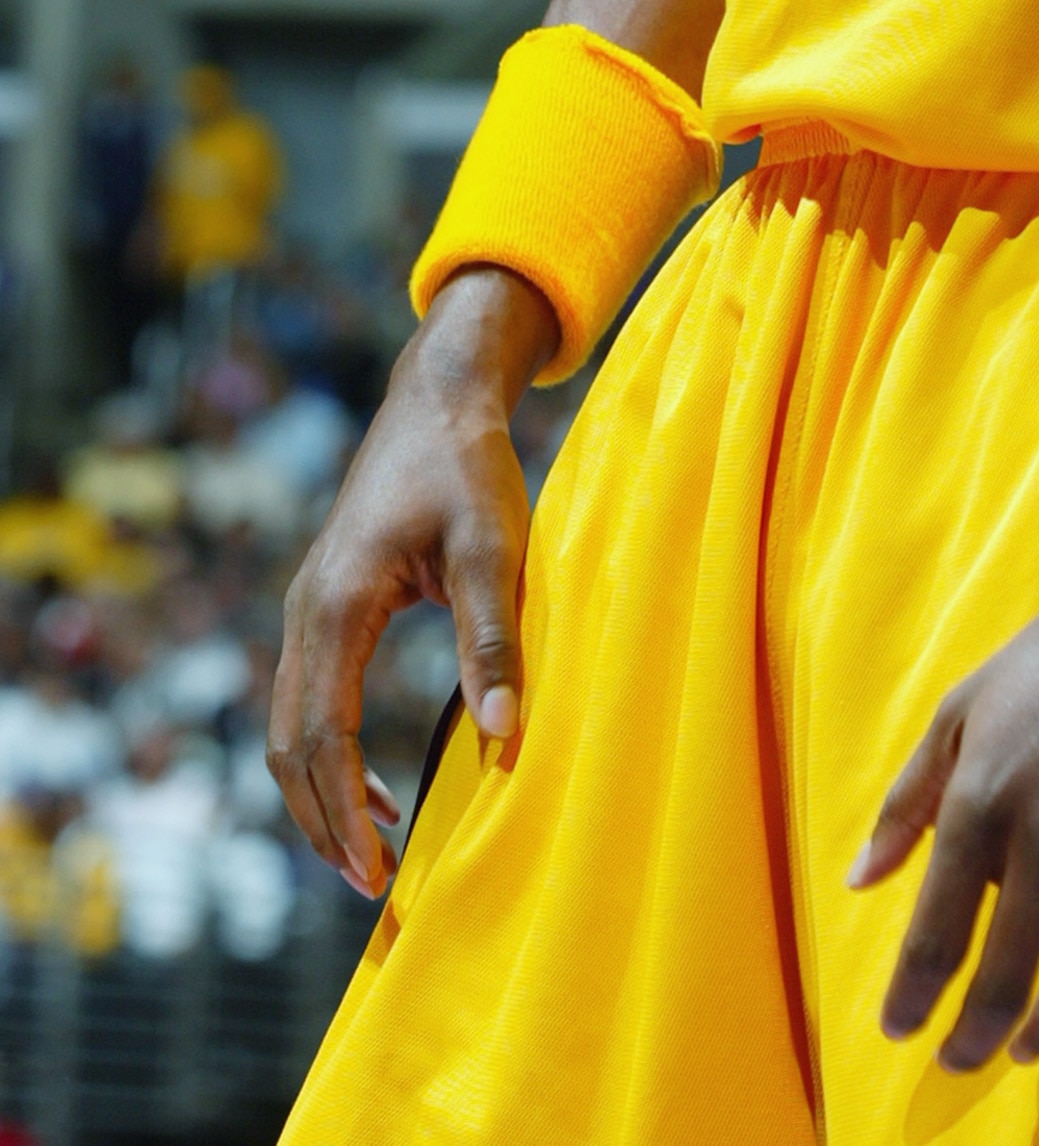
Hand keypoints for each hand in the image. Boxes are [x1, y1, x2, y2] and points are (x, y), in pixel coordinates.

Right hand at [268, 266, 556, 894]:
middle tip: (370, 886)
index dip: (345, 814)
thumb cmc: (467, 464)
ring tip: (369, 850)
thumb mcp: (491, 547)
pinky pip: (308, 700)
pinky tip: (372, 785)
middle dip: (321, 822)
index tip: (375, 874)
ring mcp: (307, 608)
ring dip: (319, 794)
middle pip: (289, 747)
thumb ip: (493, 639)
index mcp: (337, 605)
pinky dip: (325, 755)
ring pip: (290, 727)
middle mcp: (306, 612)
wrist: (438, 395)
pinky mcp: (325, 604)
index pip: (323, 737)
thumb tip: (506, 736)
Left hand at [849, 548, 1038, 1072]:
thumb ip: (908, 800)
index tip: (900, 1030)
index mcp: (981, 799)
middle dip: (974, 1038)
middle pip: (1003, 976)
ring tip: (1023, 1047)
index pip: (936, 931)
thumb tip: (860, 881)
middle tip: (958, 1061)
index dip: (913, 996)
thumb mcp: (961, 709)